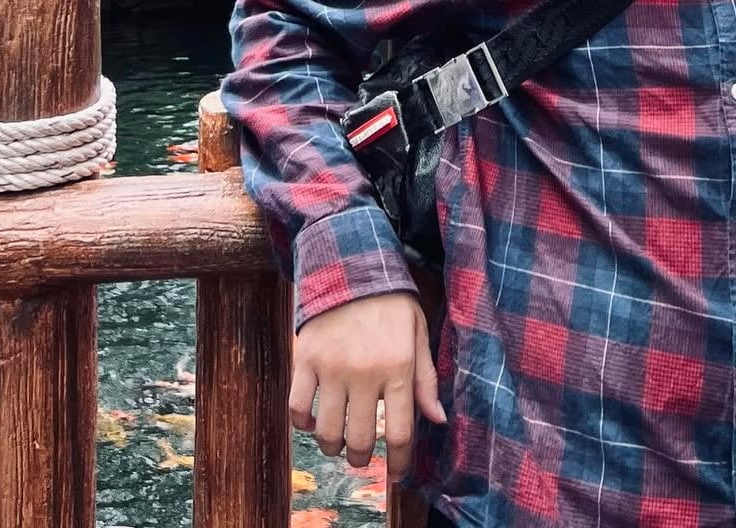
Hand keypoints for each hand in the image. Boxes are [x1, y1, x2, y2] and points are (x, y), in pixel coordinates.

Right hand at [289, 291, 445, 481]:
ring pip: (327, 432)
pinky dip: (303, 423)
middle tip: (361, 457)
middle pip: (360, 440)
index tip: (396, 472)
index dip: (398, 461)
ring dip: (332, 446)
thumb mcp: (417, 334)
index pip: (399, 432)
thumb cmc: (390, 302)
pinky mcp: (305, 360)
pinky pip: (297, 408)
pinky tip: (313, 419)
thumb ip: (426, 379)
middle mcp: (365, 372)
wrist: (349, 263)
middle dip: (361, 458)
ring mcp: (332, 367)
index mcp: (398, 367)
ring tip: (338, 442)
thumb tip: (438, 420)